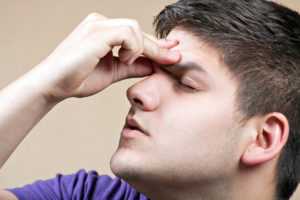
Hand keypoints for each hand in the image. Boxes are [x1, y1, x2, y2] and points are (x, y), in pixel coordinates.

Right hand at [32, 13, 179, 102]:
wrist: (54, 85)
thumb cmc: (78, 78)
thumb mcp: (113, 72)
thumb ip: (133, 66)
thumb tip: (153, 66)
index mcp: (104, 31)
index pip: (136, 35)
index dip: (156, 44)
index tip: (172, 52)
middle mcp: (101, 23)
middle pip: (138, 31)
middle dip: (158, 47)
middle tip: (175, 57)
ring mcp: (97, 25)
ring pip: (135, 29)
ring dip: (140, 48)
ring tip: (127, 62)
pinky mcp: (97, 32)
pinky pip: (127, 34)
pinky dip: (131, 48)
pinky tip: (123, 59)